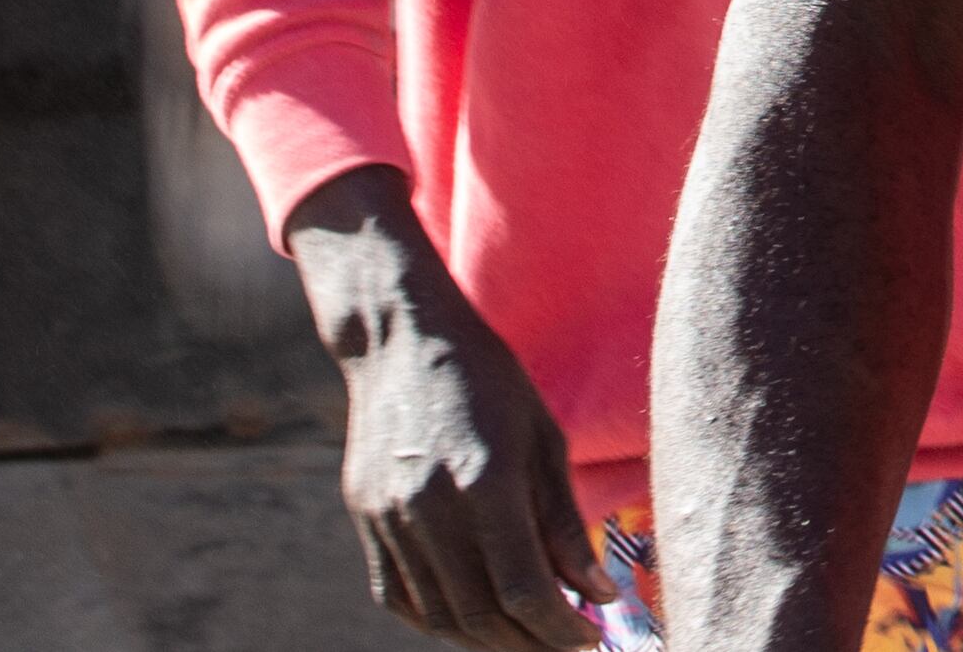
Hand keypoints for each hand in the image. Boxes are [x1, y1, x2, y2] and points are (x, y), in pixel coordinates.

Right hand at [285, 171, 612, 648]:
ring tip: (531, 635)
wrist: (401, 340)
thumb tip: (596, 594)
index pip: (523, 590)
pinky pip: (402, 599)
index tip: (592, 635)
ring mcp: (389, 519)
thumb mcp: (544, 437)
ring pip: (441, 616)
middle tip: (568, 642)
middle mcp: (430, 508)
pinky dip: (442, 621)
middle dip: (531, 642)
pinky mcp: (366, 522)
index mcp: (485, 480)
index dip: (561, 627)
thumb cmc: (489, 379)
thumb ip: (564, 520)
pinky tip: (478, 618)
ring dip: (489, 640)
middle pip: (481, 615)